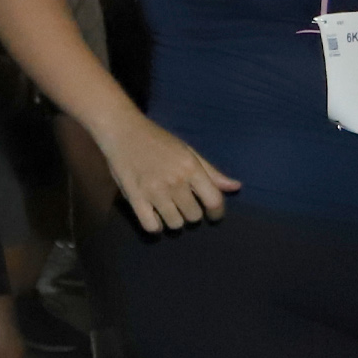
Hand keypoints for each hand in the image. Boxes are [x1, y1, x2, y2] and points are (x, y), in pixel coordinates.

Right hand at [99, 114, 239, 231]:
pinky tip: (155, 216)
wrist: (122, 131)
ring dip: (174, 220)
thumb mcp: (188, 151)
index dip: (217, 213)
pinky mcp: (135, 198)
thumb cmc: (158, 139)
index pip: (214, 201)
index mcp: (190, 168)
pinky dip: (156, 226)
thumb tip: (235, 187)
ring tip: (168, 209)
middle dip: (192, 213)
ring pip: (175, 224)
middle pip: (194, 216)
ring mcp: (154, 192)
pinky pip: (152, 226)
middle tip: (184, 205)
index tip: (213, 214)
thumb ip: (211, 172)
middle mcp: (175, 182)